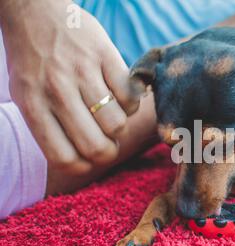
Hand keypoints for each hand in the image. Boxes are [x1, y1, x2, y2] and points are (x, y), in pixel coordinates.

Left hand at [0, 0, 139, 173]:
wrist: (35, 11)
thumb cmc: (34, 63)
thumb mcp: (26, 95)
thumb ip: (49, 127)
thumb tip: (85, 160)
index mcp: (33, 106)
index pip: (65, 158)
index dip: (85, 166)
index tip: (89, 157)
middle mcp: (56, 91)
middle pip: (97, 147)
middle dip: (109, 151)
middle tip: (108, 141)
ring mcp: (82, 71)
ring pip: (117, 123)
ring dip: (119, 125)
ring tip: (112, 113)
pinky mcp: (104, 54)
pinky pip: (130, 96)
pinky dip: (131, 102)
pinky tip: (120, 94)